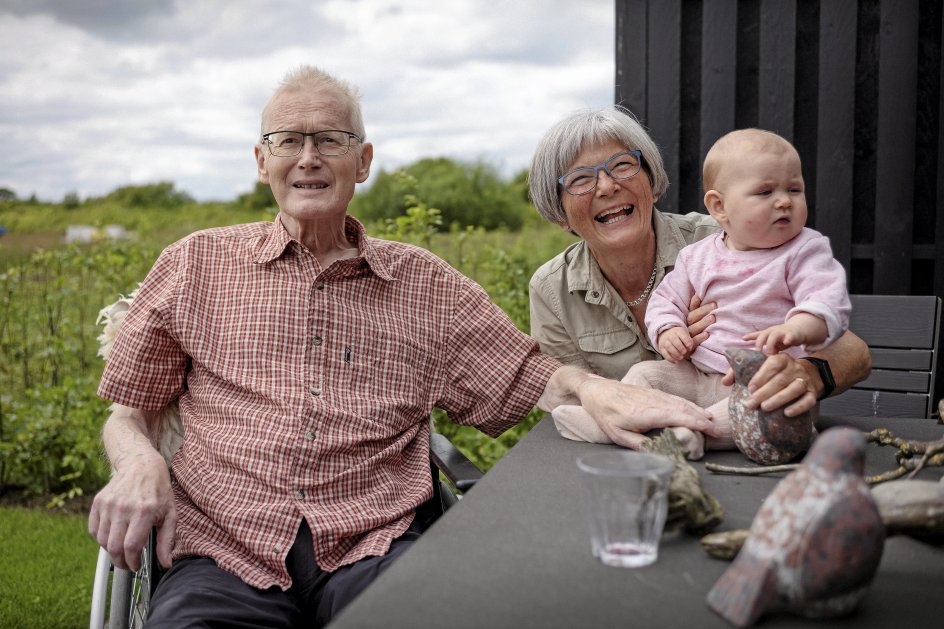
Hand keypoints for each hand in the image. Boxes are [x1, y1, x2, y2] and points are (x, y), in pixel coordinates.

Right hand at [88, 452, 176, 570]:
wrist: (141, 465)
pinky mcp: (98, 502)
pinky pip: (93, 530)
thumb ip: (167, 541)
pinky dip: (101, 539)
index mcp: (143, 511)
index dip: (132, 562)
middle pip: (114, 547)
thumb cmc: (158, 490)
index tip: (136, 565)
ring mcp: (108, 504)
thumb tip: (166, 563)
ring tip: (122, 549)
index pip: (131, 547)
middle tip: (128, 563)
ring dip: (111, 551)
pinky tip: (113, 536)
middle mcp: (123, 508)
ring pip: (102, 541)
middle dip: (121, 562)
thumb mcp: (170, 514)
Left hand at [577, 377, 717, 449]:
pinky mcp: (653, 393)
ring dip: (697, 411)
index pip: (678, 417)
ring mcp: (654, 395)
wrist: (597, 390)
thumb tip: (657, 454)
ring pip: (681, 402)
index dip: (697, 423)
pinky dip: (688, 404)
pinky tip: (694, 409)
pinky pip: (674, 399)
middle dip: (702, 419)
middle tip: (718, 430)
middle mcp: (654, 402)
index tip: (711, 430)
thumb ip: (638, 444)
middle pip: (684, 409)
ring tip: (711, 421)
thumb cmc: (605, 414)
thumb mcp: (617, 434)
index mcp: (647, 413)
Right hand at [658, 326, 693, 362]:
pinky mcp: (661, 348)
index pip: (682, 334)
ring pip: (669, 347)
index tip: (689, 346)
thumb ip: (690, 341)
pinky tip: (676, 361)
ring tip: (681, 357)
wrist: (666, 334)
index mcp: (678, 331)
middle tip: (684, 352)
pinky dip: (670, 358)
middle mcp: (670, 335)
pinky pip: (664, 353)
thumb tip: (690, 348)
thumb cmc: (680, 337)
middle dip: (680, 347)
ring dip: (675, 353)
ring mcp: (665, 342)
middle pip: (674, 340)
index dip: (686, 341)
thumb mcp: (685, 335)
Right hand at [686, 296, 715, 348]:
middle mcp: (686, 327)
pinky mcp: (688, 347)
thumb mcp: (693, 320)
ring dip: (703, 323)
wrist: (679, 350)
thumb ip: (695, 308)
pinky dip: (699, 338)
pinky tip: (707, 334)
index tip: (708, 298)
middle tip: (714, 305)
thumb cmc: (690, 332)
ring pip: (693, 328)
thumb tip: (698, 294)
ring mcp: (687, 337)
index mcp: (687, 320)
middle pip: (692, 317)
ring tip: (712, 317)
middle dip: (703, 311)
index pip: (692, 310)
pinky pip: (693, 341)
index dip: (697, 303)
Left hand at [721, 352, 815, 417]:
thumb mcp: (756, 369)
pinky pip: (808, 400)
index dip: (761, 376)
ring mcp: (805, 380)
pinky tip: (787, 413)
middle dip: (764, 393)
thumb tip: (725, 382)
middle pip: (780, 379)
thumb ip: (738, 372)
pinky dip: (798, 407)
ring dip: (779, 399)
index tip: (750, 387)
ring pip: (794, 389)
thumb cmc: (772, 375)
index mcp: (781, 358)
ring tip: (765, 408)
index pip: (772, 364)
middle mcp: (795, 368)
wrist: (803, 376)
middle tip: (750, 404)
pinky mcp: (813, 393)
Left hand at [744, 323, 803, 354]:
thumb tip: (758, 352)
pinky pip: (790, 336)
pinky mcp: (792, 334)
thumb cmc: (782, 336)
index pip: (758, 335)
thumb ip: (764, 345)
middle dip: (760, 342)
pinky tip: (786, 342)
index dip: (750, 336)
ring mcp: (783, 332)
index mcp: (768, 333)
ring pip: (775, 335)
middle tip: (758, 350)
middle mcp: (773, 331)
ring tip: (771, 352)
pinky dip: (788, 339)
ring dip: (771, 343)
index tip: (743, 339)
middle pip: (764, 335)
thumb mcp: (771, 340)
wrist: (798, 330)